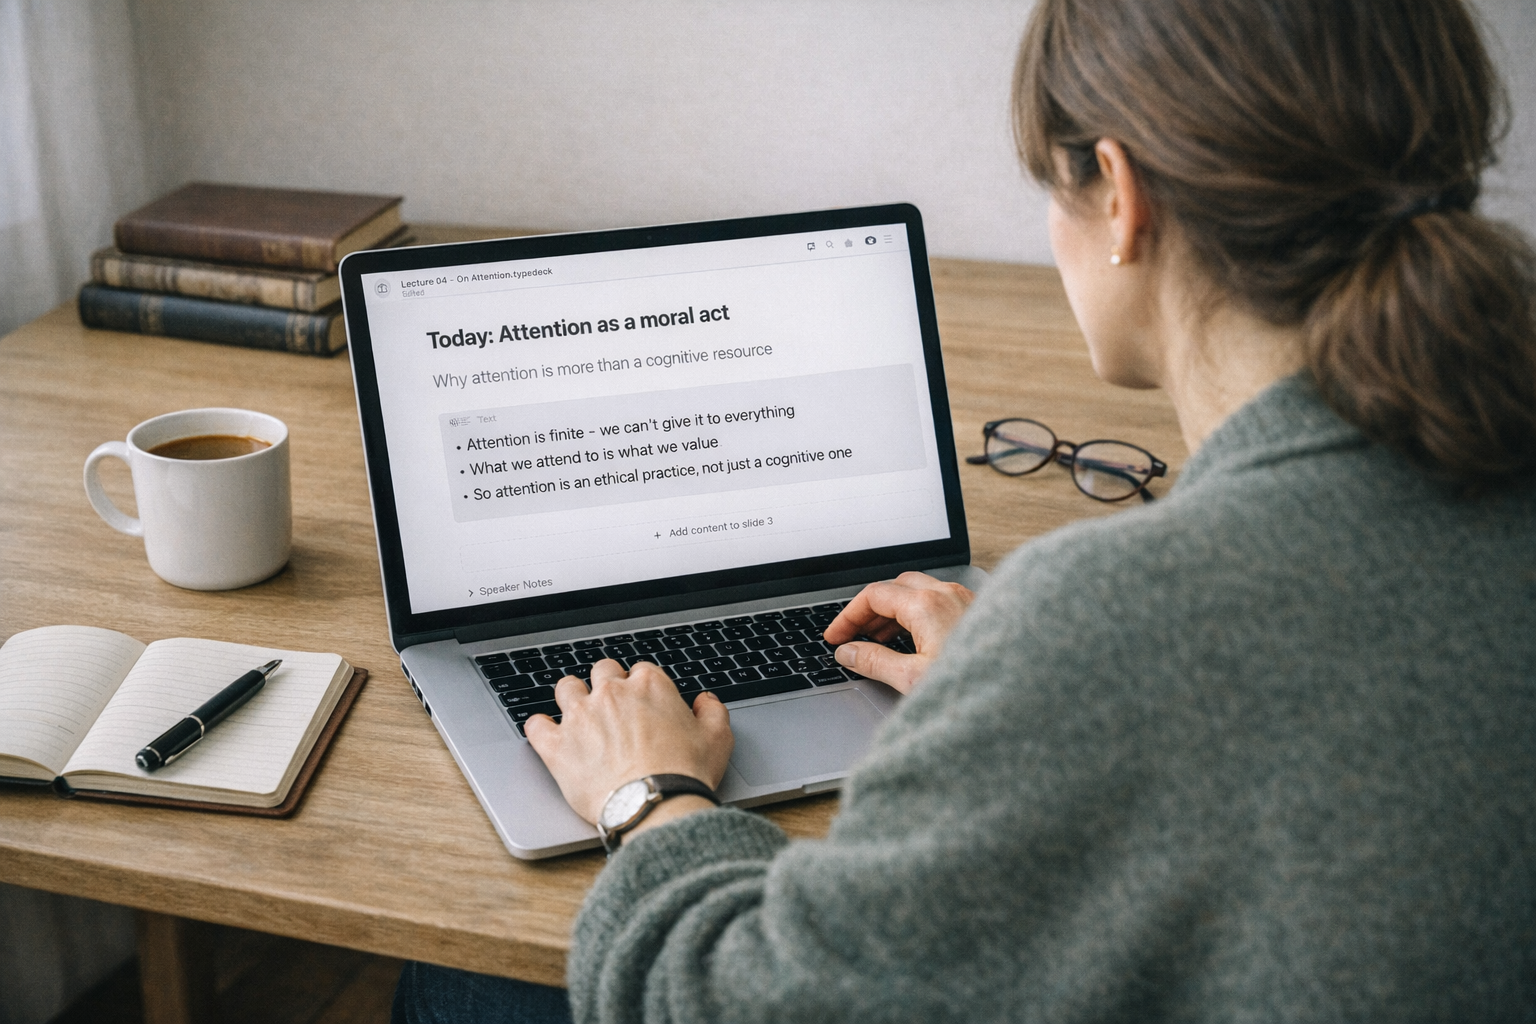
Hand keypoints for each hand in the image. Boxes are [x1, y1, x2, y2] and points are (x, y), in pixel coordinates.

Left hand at [524, 659, 733, 824]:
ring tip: (578, 713)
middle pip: (602, 670)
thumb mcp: (717, 740)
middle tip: (612, 706)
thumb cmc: (685, 775)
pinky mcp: (557, 746)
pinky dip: (540, 727)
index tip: (643, 703)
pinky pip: (536, 725)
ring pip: (566, 688)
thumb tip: (705, 701)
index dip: (642, 687)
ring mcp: (580, 717)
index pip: (641, 671)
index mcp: (649, 686)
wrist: (654, 805)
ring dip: (572, 696)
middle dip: (607, 684)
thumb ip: (713, 712)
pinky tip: (546, 733)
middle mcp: (611, 693)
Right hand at [823, 571, 974, 693]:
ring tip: (881, 642)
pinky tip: (916, 642)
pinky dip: (918, 615)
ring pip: (919, 592)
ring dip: (894, 612)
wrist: (1026, 692)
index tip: (836, 636)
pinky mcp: (978, 613)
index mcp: (926, 604)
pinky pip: (940, 602)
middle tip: (855, 637)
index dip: (848, 615)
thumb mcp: (913, 678)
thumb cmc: (979, 686)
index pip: (873, 595)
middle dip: (870, 610)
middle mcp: (948, 594)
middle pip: (895, 588)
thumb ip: (875, 661)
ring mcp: (966, 600)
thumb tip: (849, 652)